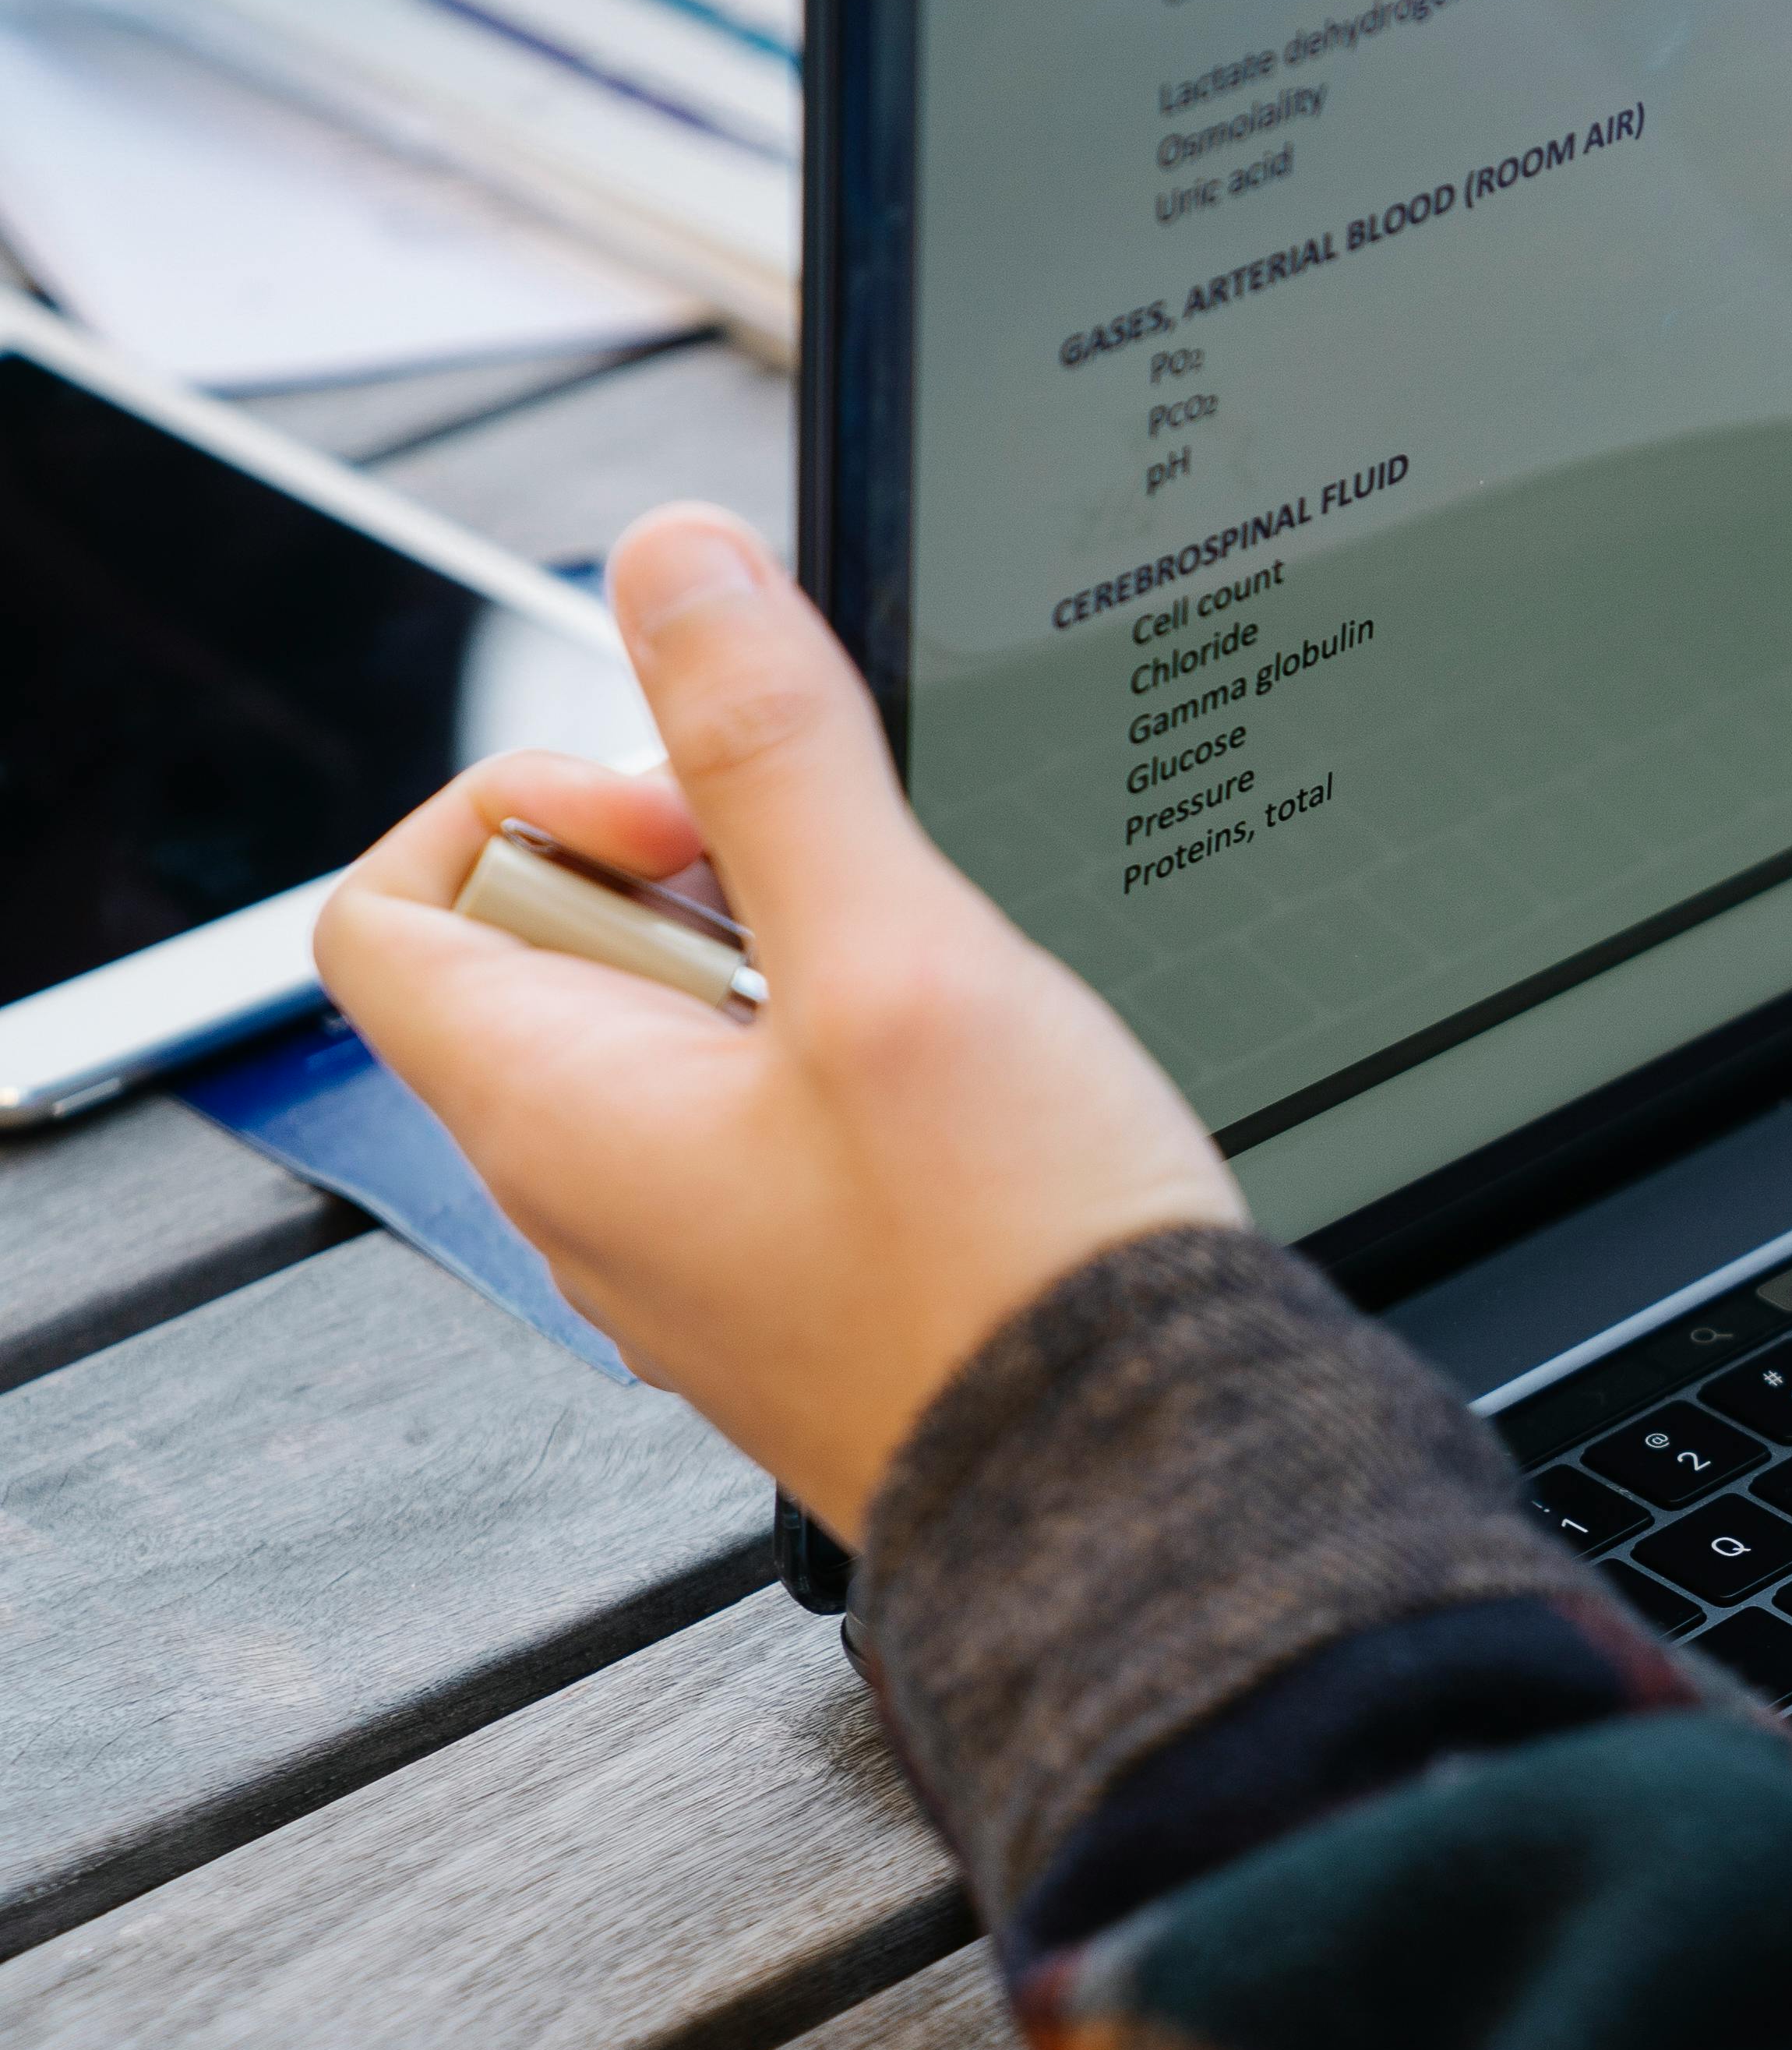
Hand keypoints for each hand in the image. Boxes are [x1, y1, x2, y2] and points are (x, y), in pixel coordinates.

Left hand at [316, 505, 1241, 1537]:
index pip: (388, 906)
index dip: (520, 800)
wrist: (1145, 1486)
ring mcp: (701, 1241)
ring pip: (682, 1024)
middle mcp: (594, 1190)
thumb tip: (669, 564)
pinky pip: (772, 1111)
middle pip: (554, 945)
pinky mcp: (810, 1272)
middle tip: (849, 886)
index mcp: (555, 1113)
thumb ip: (772, 749)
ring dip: (796, 953)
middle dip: (699, 864)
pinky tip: (978, 1061)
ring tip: (931, 981)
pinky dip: (857, 1047)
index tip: (691, 812)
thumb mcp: (895, 958)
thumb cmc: (1012, 1267)